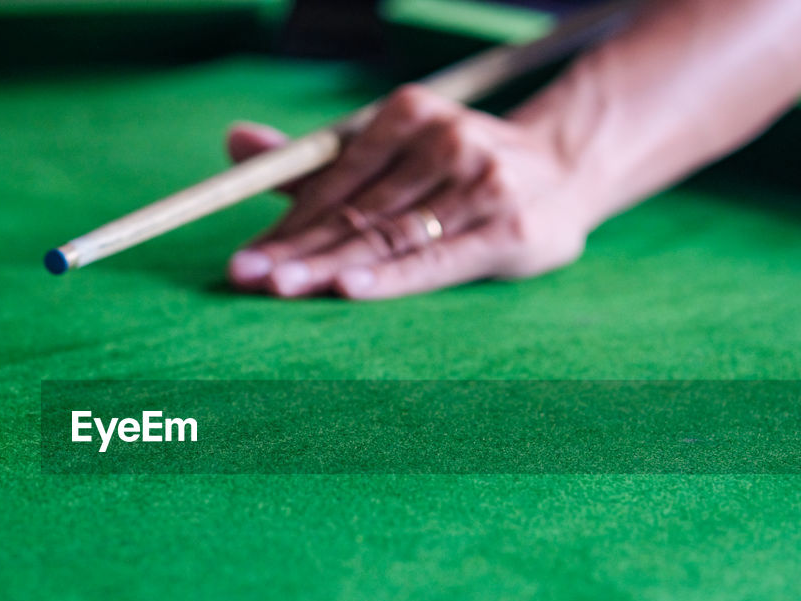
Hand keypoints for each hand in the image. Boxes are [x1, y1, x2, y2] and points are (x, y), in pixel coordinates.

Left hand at [225, 85, 594, 299]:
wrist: (565, 172)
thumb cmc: (454, 172)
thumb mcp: (390, 156)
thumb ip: (315, 161)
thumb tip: (234, 140)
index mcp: (411, 113)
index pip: (336, 178)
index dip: (287, 222)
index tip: (245, 258)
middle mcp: (448, 141)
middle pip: (357, 210)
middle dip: (296, 249)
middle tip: (246, 276)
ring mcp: (483, 184)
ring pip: (390, 236)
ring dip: (330, 265)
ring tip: (281, 287)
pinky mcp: (512, 230)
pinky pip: (438, 260)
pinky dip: (392, 276)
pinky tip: (351, 287)